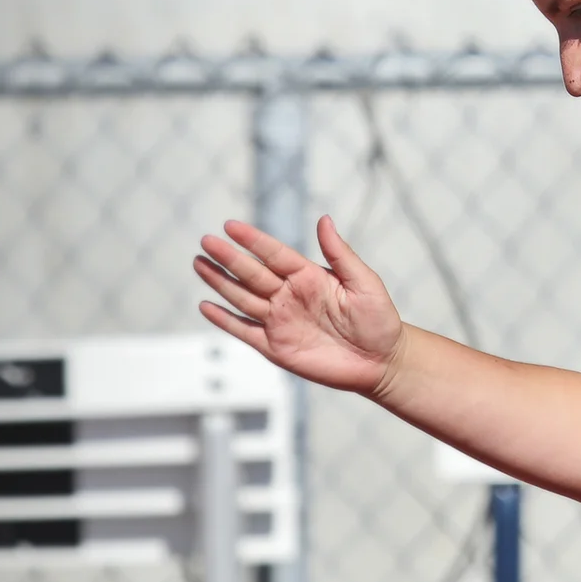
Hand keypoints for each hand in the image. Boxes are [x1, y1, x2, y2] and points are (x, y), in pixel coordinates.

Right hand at [194, 215, 405, 395]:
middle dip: (228, 258)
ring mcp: (280, 321)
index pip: (275, 254)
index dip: (253, 240)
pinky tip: (206, 306)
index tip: (231, 226)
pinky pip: (245, 331)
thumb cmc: (379, 319)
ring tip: (199, 263)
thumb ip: (341, 254)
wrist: (381, 361)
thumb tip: (324, 219)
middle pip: (252, 274)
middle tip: (206, 241)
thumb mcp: (364, 283)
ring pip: (243, 298)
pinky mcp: (276, 347)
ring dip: (220, 282)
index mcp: (309, 276)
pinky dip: (225, 320)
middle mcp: (289, 295)